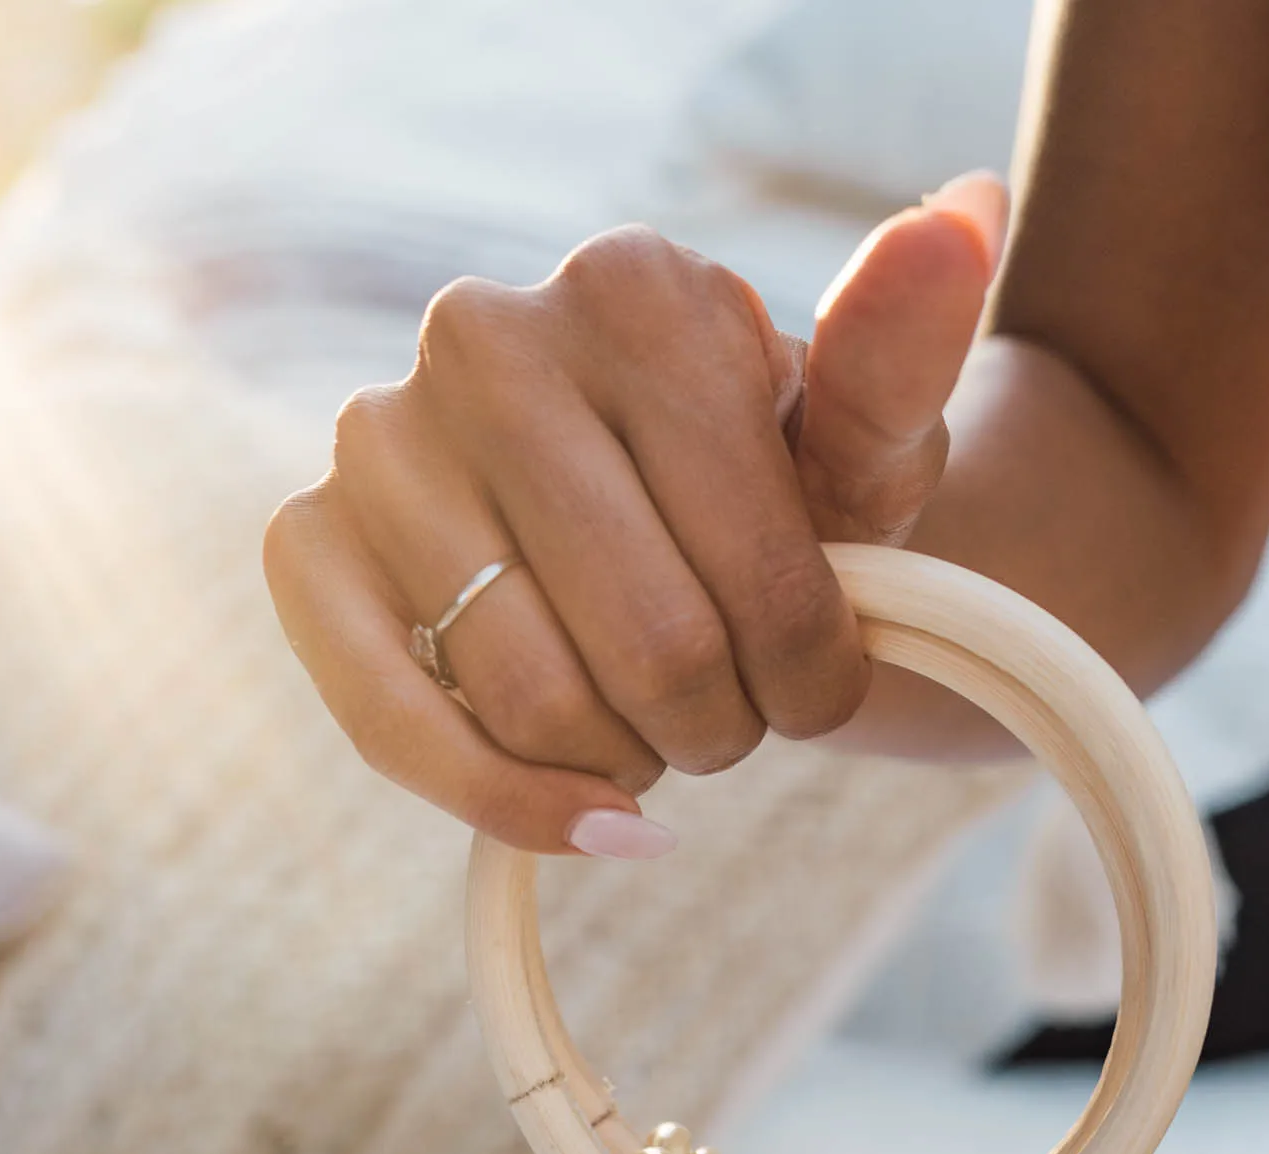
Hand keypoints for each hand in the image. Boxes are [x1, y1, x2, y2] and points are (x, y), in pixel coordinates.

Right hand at [264, 174, 1007, 855]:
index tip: (821, 678)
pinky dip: (512, 809)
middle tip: (732, 707)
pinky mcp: (306, 546)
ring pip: (537, 704)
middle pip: (653, 649)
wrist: (662, 525)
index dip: (812, 673)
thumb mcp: (865, 450)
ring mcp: (379, 439)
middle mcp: (482, 335)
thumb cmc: (773, 493)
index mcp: (631, 289)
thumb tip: (961, 212)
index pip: (757, 567)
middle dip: (721, 722)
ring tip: (650, 717)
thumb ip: (904, 361)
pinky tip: (594, 826)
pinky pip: (396, 730)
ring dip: (626, 762)